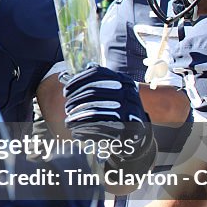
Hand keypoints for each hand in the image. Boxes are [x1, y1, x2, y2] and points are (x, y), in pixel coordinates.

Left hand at [62, 66, 155, 183]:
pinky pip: (100, 127)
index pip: (96, 73)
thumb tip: (70, 76)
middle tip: (67, 108)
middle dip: (75, 101)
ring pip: (94, 111)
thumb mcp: (114, 93)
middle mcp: (127, 92)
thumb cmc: (120, 110)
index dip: (78, 81)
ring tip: (68, 122)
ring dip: (77, 117)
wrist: (139, 133)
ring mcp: (129, 109)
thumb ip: (98, 84)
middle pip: (93, 92)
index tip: (66, 91)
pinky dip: (84, 130)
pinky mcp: (126, 126)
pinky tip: (76, 132)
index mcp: (122, 80)